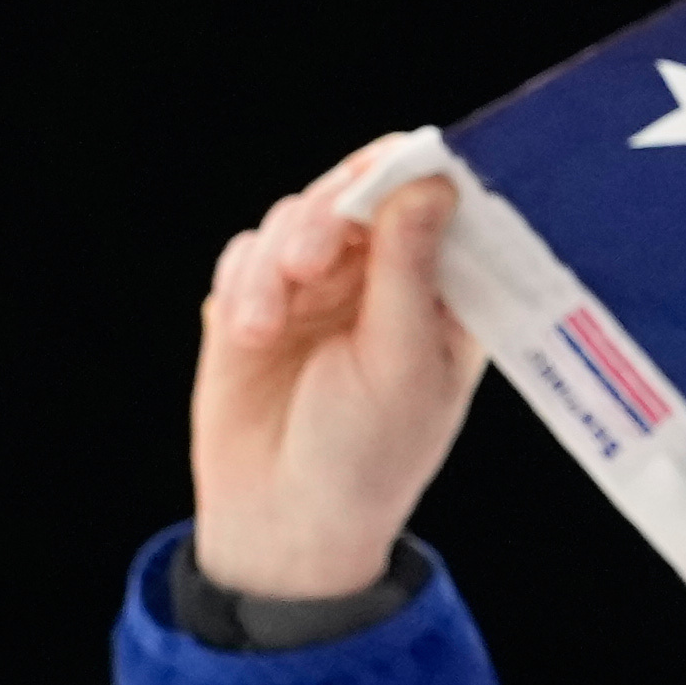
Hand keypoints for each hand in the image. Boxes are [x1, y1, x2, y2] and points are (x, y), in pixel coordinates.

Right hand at [185, 144, 486, 606]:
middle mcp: (381, 274)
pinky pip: (244, 254)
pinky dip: (243, 284)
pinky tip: (249, 332)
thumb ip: (409, 272)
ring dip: (278, 257)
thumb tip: (430, 184)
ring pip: (294, 215)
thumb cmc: (368, 454)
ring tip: (267, 324)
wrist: (283, 519)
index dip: (417, 172)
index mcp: (442, 288)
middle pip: (357, 191)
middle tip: (311, 259)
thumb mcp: (402, 365)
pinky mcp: (254, 300)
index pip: (437, 200)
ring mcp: (316, 283)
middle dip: (330, 213)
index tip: (396, 165)